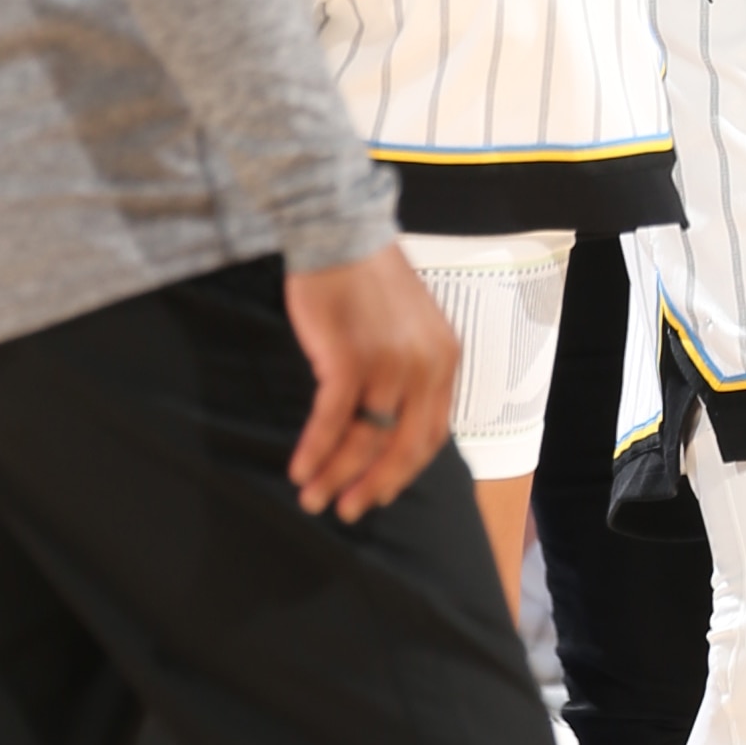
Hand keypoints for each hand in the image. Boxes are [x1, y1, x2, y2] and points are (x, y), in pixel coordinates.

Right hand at [284, 247, 457, 513]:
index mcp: (445, 360)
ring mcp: (388, 363)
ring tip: (314, 496)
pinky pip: (333, 420)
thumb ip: (409, 372)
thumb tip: (387, 425)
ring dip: (336, 474)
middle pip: (403, 447)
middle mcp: (425, 366)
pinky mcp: (349, 358)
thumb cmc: (366, 280)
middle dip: (373, 486)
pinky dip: (316, 449)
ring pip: (365, 439)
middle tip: (349, 511)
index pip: (432, 434)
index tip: (379, 492)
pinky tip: (300, 468)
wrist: (338, 233)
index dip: (403, 471)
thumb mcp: (409, 327)